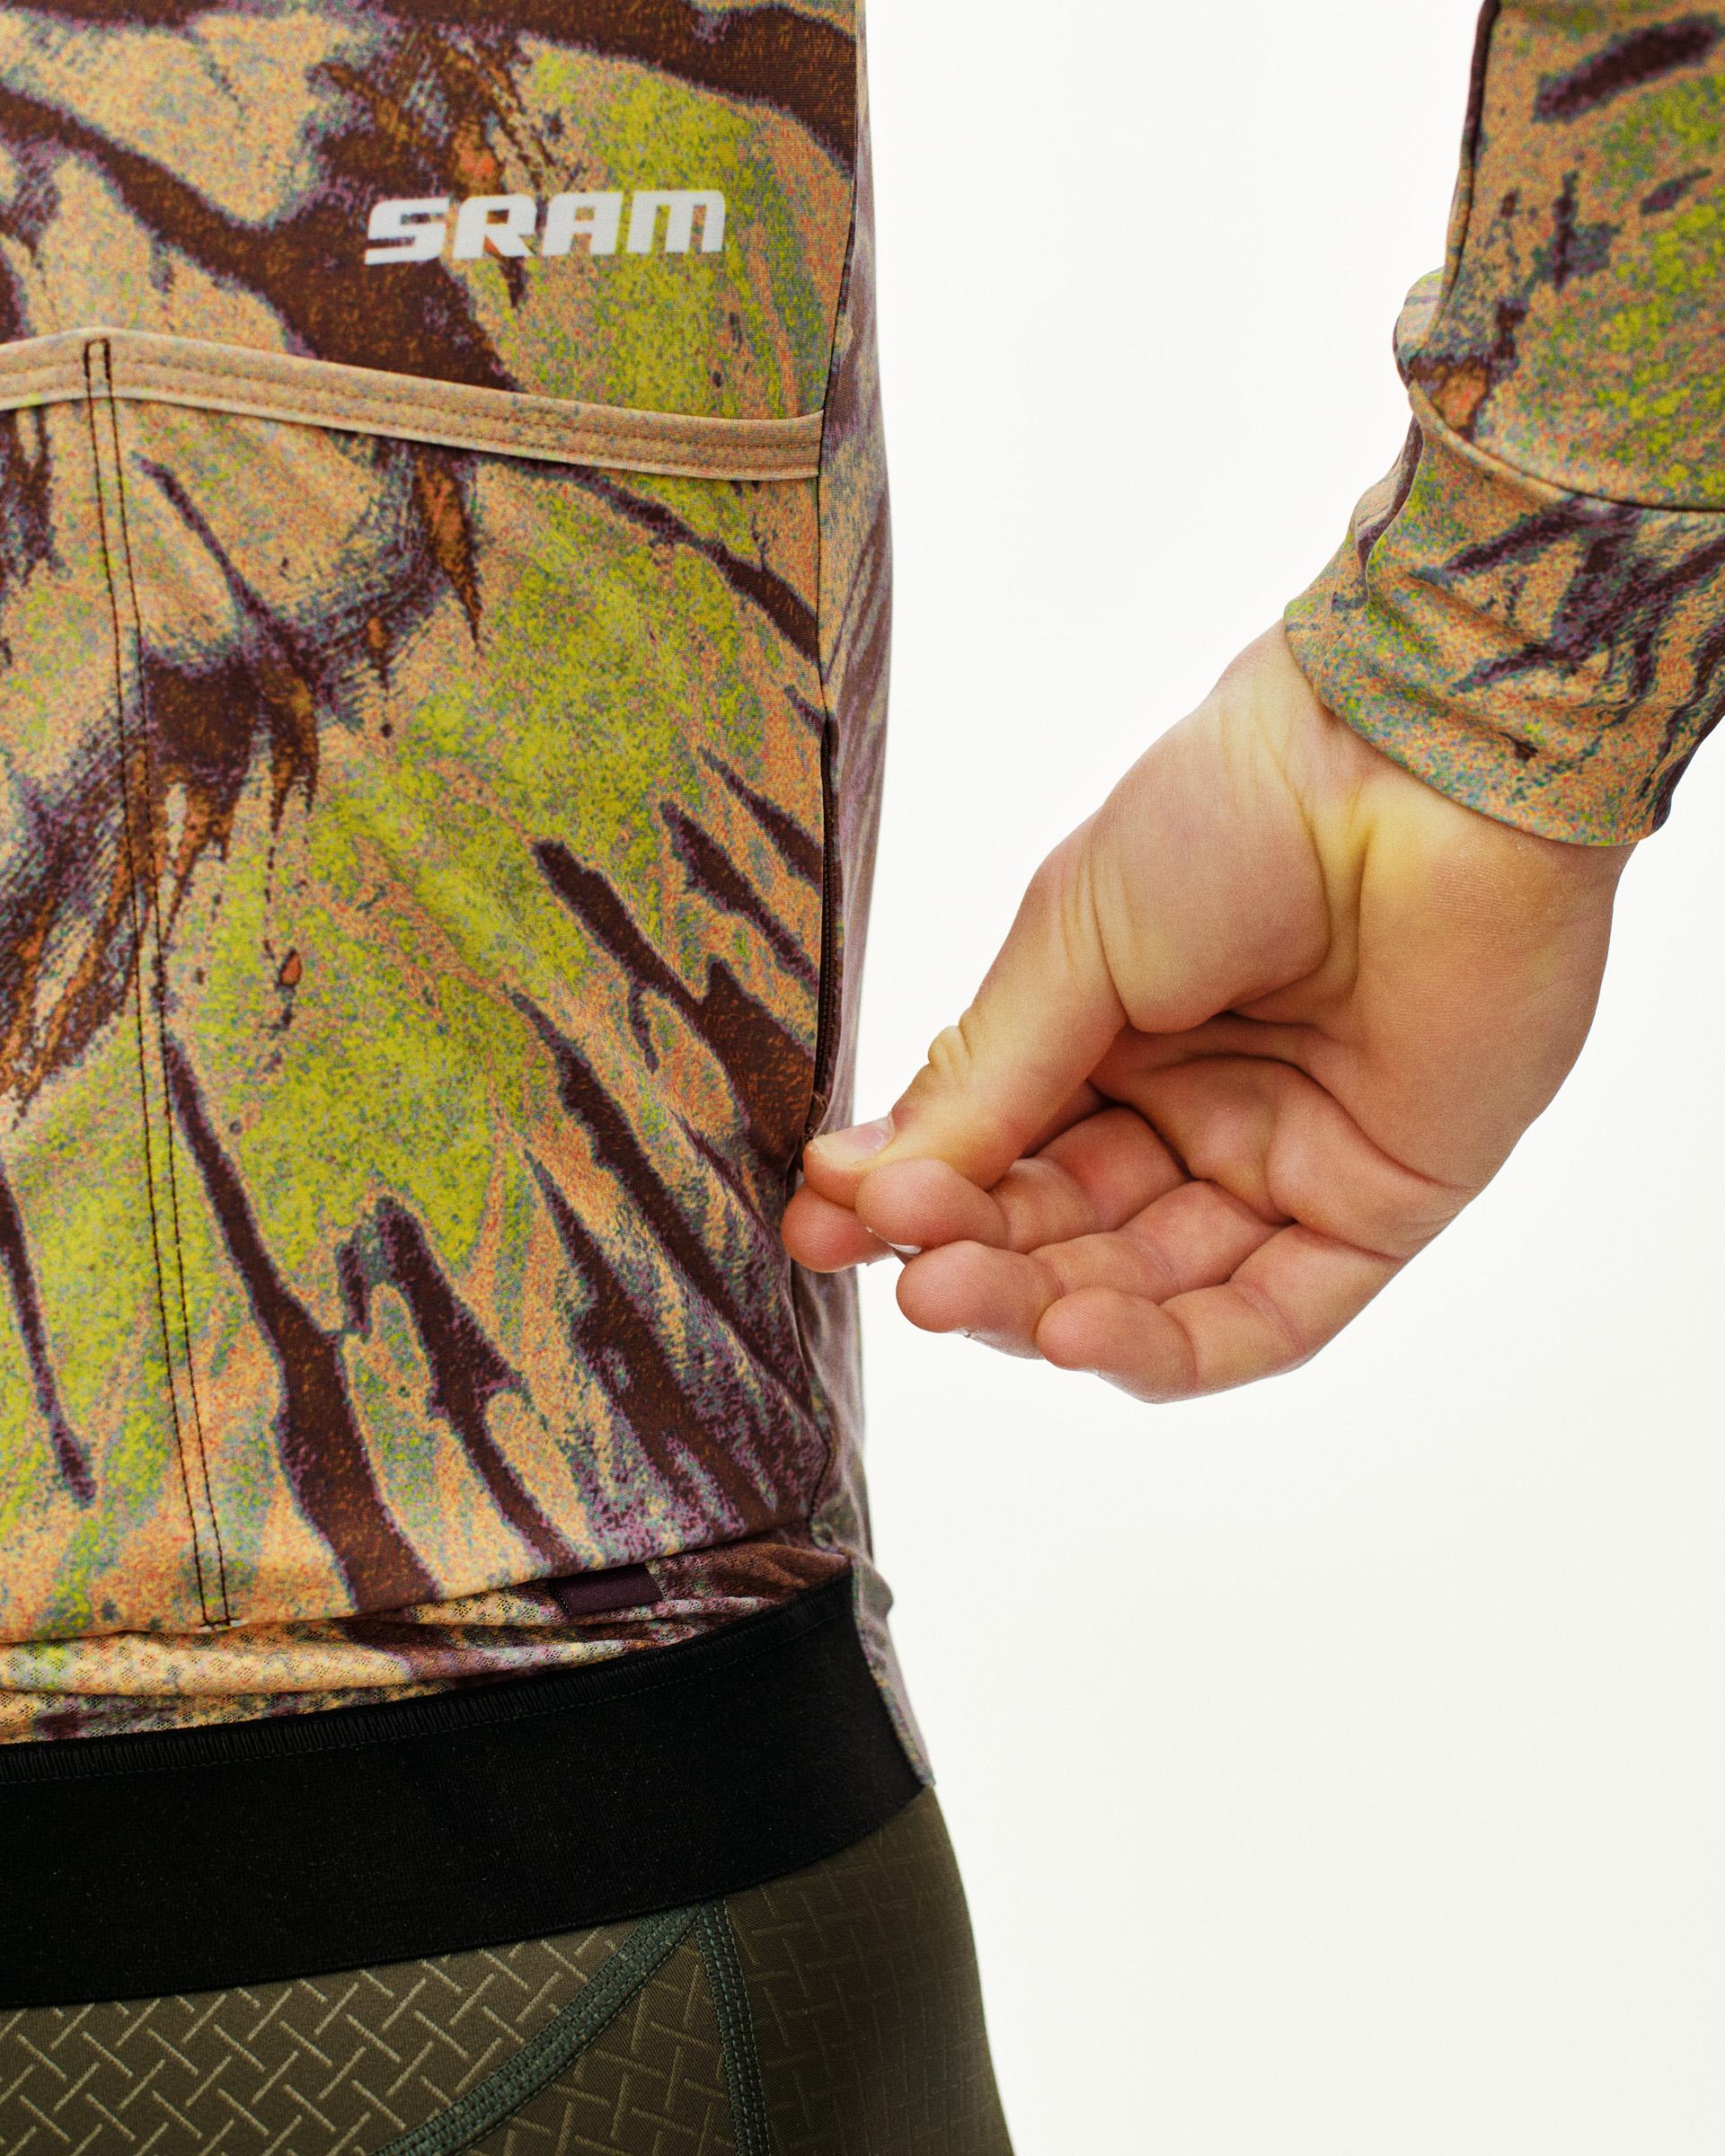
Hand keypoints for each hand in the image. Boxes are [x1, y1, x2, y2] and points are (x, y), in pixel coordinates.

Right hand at [783, 627, 1631, 1400]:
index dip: (913, 1201)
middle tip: (898, 1271)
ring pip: (1145, 1290)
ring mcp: (1279, 1163)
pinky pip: (1265, 1319)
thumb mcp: (1069, 941)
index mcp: (1107, 1033)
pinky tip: (1073, 1333)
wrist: (1413, 765)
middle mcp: (1189, 1109)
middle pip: (1060, 1235)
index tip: (820, 1226)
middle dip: (971, 1257)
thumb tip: (854, 1186)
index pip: (995, 1156)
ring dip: (1044, 1309)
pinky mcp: (1373, 1209)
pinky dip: (1168, 1345)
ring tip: (955, 1301)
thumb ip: (983, 1082)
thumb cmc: (1237, 807)